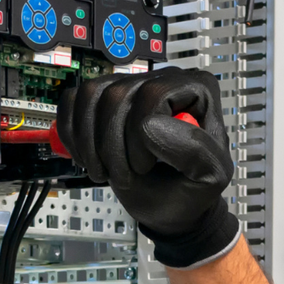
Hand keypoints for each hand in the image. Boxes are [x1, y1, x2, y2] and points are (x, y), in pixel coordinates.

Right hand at [58, 68, 238, 268]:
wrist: (169, 203)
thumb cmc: (192, 189)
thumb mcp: (211, 177)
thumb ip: (195, 151)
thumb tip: (150, 125)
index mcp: (197, 90)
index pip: (153, 93)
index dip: (140, 135)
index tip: (146, 166)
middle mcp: (163, 80)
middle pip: (116, 94)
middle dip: (111, 145)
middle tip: (124, 176)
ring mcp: (129, 85)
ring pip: (89, 95)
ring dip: (90, 143)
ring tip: (106, 170)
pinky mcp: (102, 99)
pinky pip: (72, 101)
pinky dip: (72, 134)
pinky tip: (89, 157)